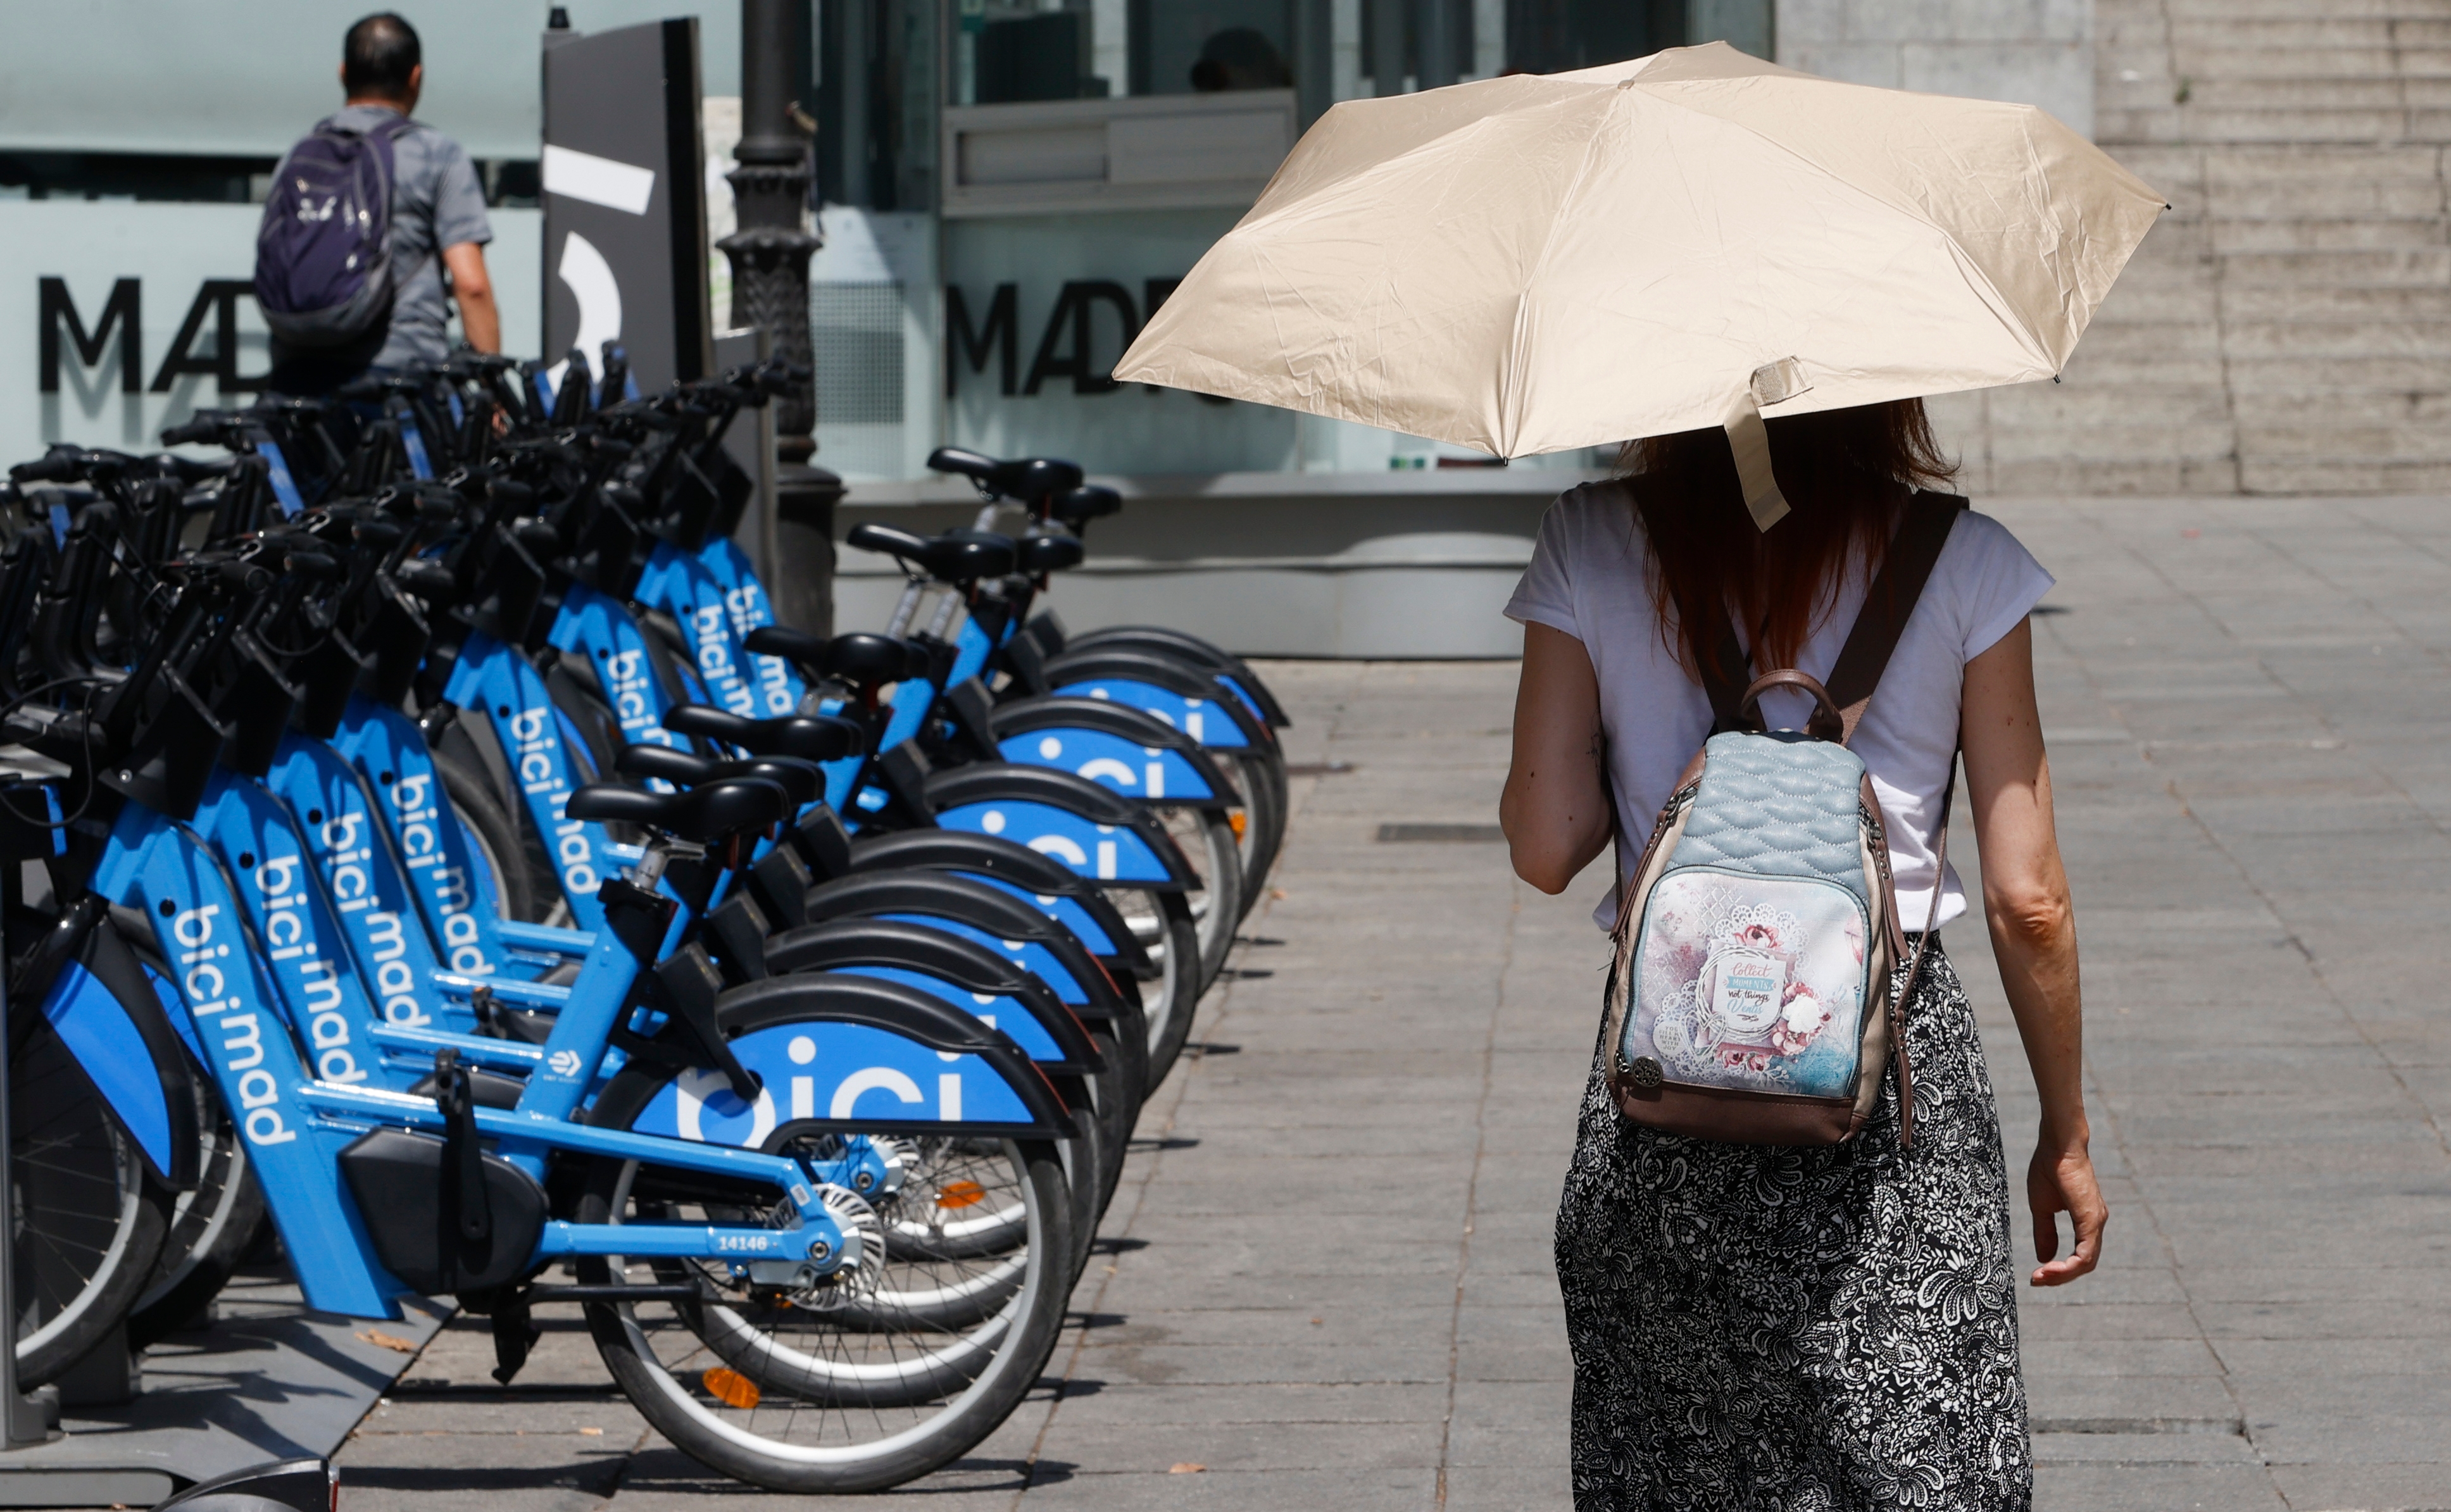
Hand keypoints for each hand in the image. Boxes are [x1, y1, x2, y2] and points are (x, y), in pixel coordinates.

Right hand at [2027, 1131, 2104, 1285]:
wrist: (2057, 1145)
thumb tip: (2044, 1258)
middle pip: (2084, 1264)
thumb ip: (2045, 1232)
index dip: (2059, 1269)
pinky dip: (2069, 1266)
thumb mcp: (2042, 1207)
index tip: (2036, 1274)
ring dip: (2063, 1275)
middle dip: (2060, 1277)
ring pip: (2086, 1263)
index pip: (2079, 1256)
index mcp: (2086, 1221)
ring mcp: (2096, 1222)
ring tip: (2040, 1276)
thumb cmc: (2049, 1169)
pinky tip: (2051, 1268)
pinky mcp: (2092, 1219)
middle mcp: (2095, 1224)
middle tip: (2036, 1280)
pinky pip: (2086, 1253)